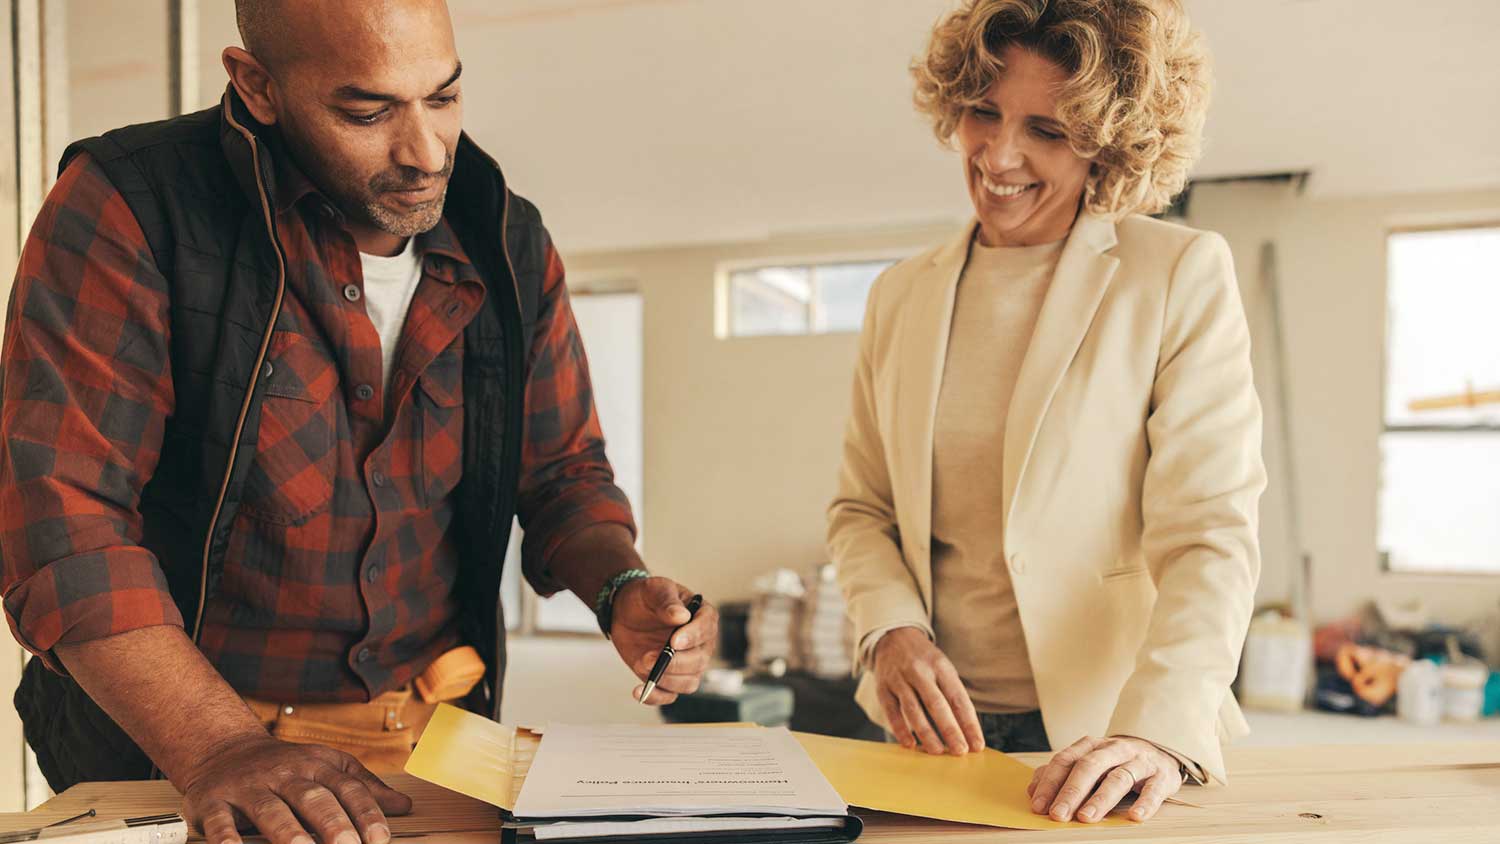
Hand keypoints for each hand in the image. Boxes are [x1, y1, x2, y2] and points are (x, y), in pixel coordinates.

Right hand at [181, 733, 411, 843]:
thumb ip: (364, 788)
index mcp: (317, 765)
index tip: (380, 839)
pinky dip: (225, 836)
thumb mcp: (327, 768)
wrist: (224, 749)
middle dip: (332, 823)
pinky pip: (219, 820)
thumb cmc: (286, 767)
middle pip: (312, 797)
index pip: (347, 788)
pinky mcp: (214, 800)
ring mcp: (249, 786)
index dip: (365, 812)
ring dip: (287, 831)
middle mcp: (285, 774)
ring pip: (270, 808)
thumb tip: (404, 806)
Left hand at [610, 576, 718, 704]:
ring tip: (642, 666)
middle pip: (699, 660)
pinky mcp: (670, 678)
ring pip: (688, 682)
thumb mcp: (653, 589)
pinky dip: (656, 696)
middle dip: (675, 663)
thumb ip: (666, 600)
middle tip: (649, 657)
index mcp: (703, 616)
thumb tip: (681, 616)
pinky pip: (670, 695)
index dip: (693, 637)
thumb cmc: (646, 597)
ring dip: (666, 680)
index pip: (707, 628)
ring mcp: (687, 664)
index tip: (674, 641)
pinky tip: (639, 691)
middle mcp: (701, 643)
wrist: (627, 612)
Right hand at [871, 627, 983, 754]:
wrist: (893, 636)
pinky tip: (909, 744)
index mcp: (940, 666)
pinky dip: (900, 728)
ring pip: (913, 709)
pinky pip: (891, 710)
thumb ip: (953, 694)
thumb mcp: (943, 668)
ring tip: (937, 751)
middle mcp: (920, 671)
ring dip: (926, 732)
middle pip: (936, 704)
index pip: (958, 698)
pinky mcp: (882, 687)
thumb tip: (967, 731)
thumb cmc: (924, 660)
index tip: (977, 744)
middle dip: (950, 729)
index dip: (968, 723)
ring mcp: (899, 679)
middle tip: (960, 751)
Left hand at [1027, 736, 1182, 822]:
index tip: (1038, 806)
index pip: (1065, 760)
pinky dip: (1145, 803)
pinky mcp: (1161, 775)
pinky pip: (1153, 789)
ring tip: (1086, 818)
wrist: (1159, 752)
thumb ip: (1060, 774)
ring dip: (1101, 799)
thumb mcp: (1087, 762)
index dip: (1050, 783)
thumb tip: (1032, 791)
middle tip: (1058, 815)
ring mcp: (1138, 760)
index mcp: (1090, 745)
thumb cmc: (1115, 762)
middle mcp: (1113, 749)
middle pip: (1089, 767)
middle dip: (1071, 792)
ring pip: (1118, 777)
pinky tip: (1135, 816)